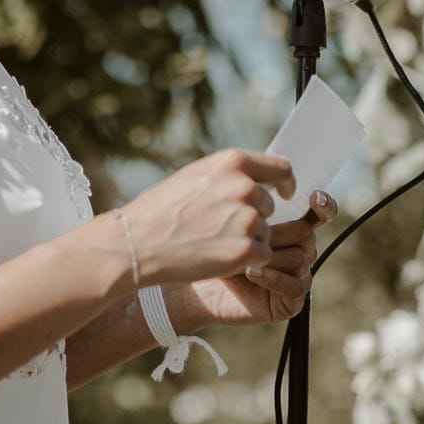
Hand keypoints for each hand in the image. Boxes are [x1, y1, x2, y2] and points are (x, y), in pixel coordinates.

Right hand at [119, 148, 294, 286]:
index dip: (286, 182)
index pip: (281, 168)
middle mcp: (245, 187)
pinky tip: (217, 258)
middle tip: (220, 229)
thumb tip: (257, 179)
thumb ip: (229, 175)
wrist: (137, 242)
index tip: (286, 193)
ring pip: (265, 232)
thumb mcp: (196, 176)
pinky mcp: (246, 250)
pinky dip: (245, 260)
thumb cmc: (160, 210)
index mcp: (233, 162)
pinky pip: (262, 255)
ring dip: (246, 240)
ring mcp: (247, 219)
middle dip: (252, 217)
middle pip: (268, 205)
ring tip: (210, 242)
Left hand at [190, 191, 338, 325]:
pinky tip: (251, 272)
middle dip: (277, 233)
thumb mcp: (234, 217)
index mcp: (293, 229)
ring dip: (270, 257)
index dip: (323, 205)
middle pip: (306, 233)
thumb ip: (255, 199)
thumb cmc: (215, 246)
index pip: (320, 214)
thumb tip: (267, 176)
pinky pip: (296, 286)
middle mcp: (300, 252)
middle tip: (251, 237)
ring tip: (244, 258)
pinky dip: (272, 278)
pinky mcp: (292, 302)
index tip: (313, 196)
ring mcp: (298, 277)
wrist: (199, 282)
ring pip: (301, 258)